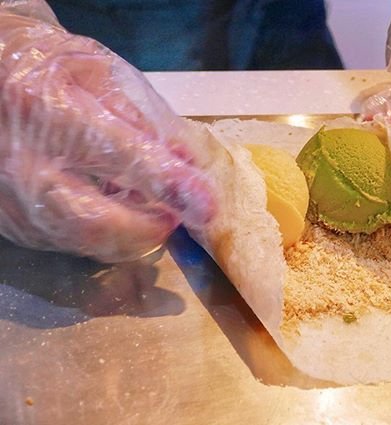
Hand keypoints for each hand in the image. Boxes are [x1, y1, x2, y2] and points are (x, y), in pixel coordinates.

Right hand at [0, 3, 214, 261]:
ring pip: (86, 243)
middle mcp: (24, 163)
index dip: (167, 184)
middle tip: (176, 215)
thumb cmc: (50, 70)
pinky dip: (106, 236)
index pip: (120, 156)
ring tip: (150, 209)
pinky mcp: (11, 223)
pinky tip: (118, 211)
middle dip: (151, 228)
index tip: (206, 205)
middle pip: (98, 222)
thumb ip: (144, 116)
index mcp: (51, 112)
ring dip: (133, 235)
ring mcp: (12, 201)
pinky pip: (69, 244)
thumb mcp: (99, 72)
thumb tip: (185, 161)